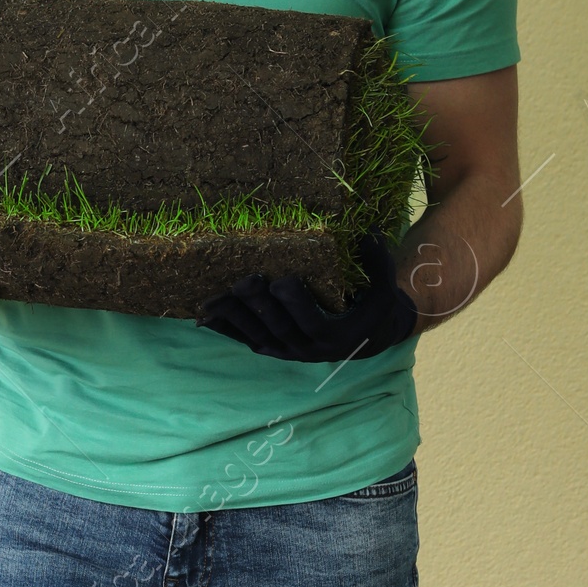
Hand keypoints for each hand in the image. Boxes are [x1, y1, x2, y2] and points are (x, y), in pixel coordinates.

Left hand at [195, 231, 418, 362]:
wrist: (367, 340)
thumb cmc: (374, 307)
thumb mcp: (383, 287)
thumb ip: (378, 263)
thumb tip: (369, 233)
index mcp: (335, 337)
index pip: (311, 320)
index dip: (295, 303)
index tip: (282, 280)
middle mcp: (309, 350)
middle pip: (278, 328)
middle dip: (259, 306)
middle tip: (244, 280)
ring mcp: (289, 353)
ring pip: (257, 337)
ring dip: (234, 319)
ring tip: (212, 299)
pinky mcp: (274, 351)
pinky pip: (247, 341)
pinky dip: (226, 330)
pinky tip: (204, 317)